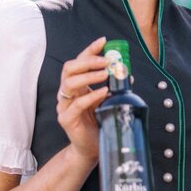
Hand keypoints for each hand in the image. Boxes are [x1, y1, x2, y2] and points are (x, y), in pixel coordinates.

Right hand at [56, 36, 109, 160]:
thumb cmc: (99, 124)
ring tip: (106, 74)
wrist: (91, 149)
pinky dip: (91, 96)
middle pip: (69, 68)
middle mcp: (67, 93)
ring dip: (89, 75)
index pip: (78, 62)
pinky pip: (77, 104)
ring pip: (69, 83)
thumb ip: (112, 88)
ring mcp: (64, 106)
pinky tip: (104, 92)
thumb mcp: (107, 101)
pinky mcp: (66, 119)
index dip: (89, 50)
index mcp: (75, 86)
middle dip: (88, 61)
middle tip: (106, 61)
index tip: (103, 41)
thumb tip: (126, 73)